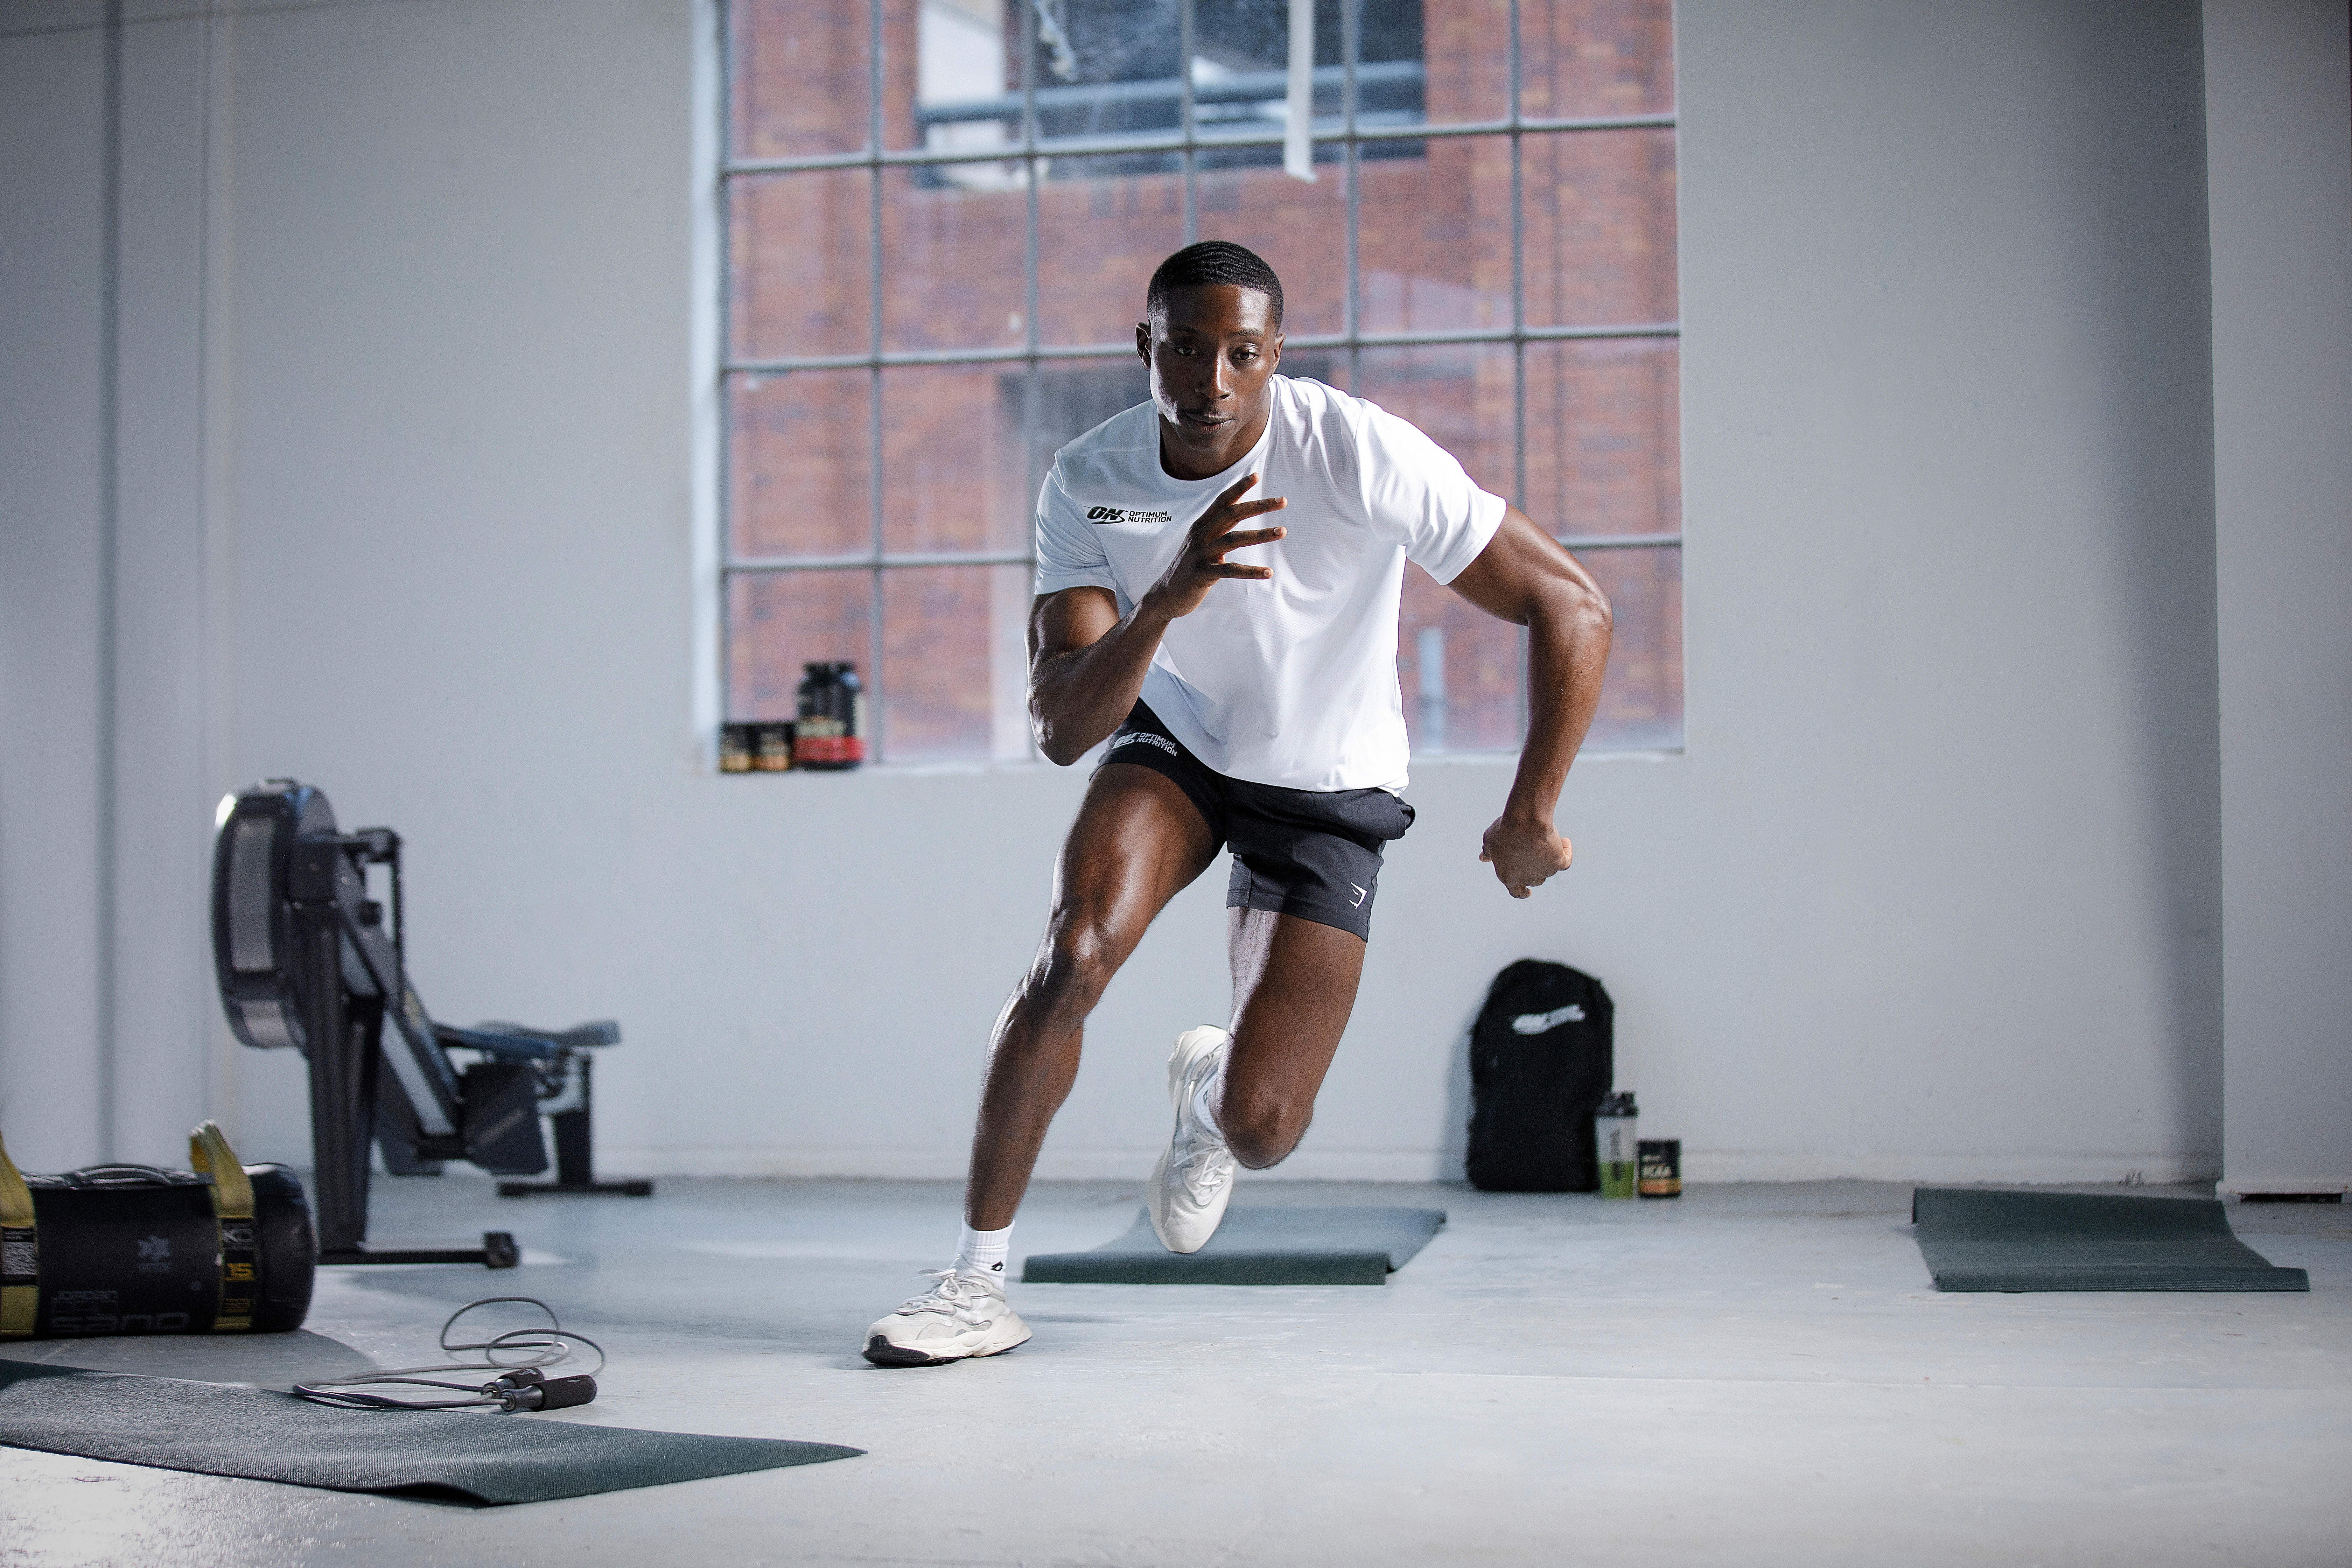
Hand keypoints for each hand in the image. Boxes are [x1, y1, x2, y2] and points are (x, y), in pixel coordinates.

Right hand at [1141, 473, 1286, 620]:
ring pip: (1234, 539)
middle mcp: (1200, 536)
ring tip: (1282, 531)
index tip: (1256, 475)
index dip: (1238, 488)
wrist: (1166, 595)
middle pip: (1232, 514)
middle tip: (1283, 501)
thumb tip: (1236, 512)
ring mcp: (1200, 554)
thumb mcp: (1200, 543)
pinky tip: (1268, 572)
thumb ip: (1216, 528)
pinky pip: (1231, 570)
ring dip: (1261, 534)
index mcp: (1200, 526)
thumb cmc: (1189, 568)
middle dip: (1258, 506)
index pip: (1222, 502)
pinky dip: (1251, 571)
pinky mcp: (1202, 574)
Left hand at [1479, 813, 1573, 898]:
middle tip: (1535, 853)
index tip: (1527, 893)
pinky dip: (1566, 852)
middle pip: (1534, 881)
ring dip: (1547, 858)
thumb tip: (1483, 857)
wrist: (1524, 823)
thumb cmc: (1504, 829)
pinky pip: (1565, 860)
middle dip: (1534, 870)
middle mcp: (1526, 878)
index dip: (1521, 892)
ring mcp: (1543, 872)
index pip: (1515, 891)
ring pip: (1548, 870)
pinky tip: (1564, 841)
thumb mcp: (1490, 839)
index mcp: (1508, 877)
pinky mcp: (1558, 863)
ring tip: (1545, 838)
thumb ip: (1488, 851)